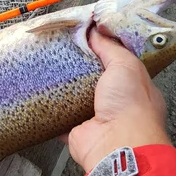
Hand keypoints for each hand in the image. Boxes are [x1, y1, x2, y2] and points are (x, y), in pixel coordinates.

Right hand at [63, 29, 170, 172]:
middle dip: (81, 69)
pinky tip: (42, 97)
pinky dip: (52, 111)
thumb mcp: (125, 65)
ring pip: (76, 99)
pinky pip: (61, 119)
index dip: (102, 51)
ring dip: (65, 89)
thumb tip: (94, 32)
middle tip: (62, 51)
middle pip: (94, 81)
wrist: (116, 143)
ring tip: (49, 69)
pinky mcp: (77, 131)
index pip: (117, 64)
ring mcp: (96, 118)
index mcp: (133, 88)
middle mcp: (116, 104)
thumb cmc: (130, 105)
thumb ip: (110, 48)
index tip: (84, 38)